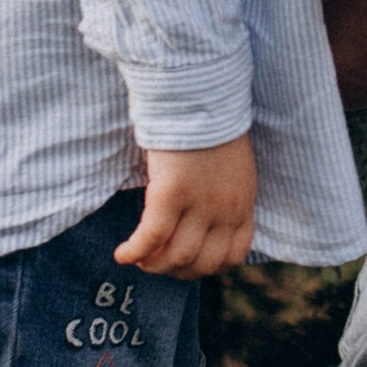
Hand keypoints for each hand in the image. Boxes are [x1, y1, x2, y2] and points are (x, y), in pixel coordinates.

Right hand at [118, 134, 257, 274]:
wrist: (199, 94)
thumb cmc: (210, 125)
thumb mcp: (232, 168)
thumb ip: (224, 195)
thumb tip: (202, 220)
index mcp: (244, 203)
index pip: (232, 256)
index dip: (206, 268)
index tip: (187, 264)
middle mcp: (225, 210)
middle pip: (203, 263)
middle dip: (178, 272)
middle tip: (156, 263)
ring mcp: (200, 204)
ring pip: (177, 257)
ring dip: (154, 265)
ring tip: (139, 259)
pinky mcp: (171, 194)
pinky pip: (151, 237)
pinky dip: (135, 251)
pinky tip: (122, 254)